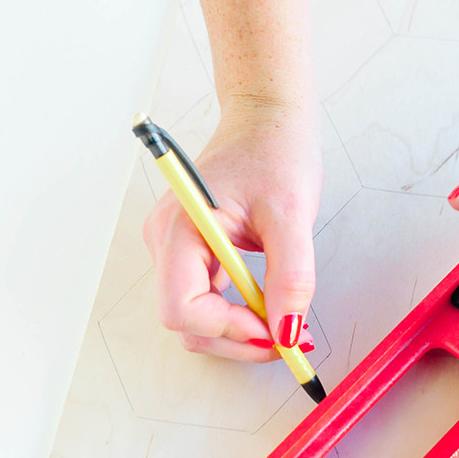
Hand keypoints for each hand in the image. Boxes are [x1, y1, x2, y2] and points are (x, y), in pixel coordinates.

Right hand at [143, 98, 321, 361]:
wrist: (265, 118)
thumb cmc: (274, 151)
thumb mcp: (292, 215)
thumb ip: (291, 277)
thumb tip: (287, 330)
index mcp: (181, 228)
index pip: (182, 309)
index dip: (228, 330)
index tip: (274, 332)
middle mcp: (166, 241)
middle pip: (186, 322)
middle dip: (237, 338)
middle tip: (287, 337)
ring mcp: (173, 248)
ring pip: (194, 318)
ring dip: (237, 330)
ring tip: (282, 318)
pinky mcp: (188, 251)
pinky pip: (203, 299)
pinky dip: (235, 313)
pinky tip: (266, 302)